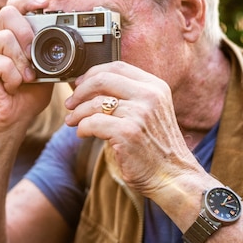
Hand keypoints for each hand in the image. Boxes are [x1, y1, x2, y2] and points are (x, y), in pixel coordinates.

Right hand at [0, 0, 53, 133]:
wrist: (11, 120)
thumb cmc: (26, 96)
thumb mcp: (45, 70)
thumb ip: (49, 53)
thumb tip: (66, 38)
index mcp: (10, 36)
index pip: (14, 6)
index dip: (27, 0)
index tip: (44, 4)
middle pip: (7, 13)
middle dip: (26, 31)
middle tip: (34, 55)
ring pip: (5, 38)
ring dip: (22, 61)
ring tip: (26, 78)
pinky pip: (1, 63)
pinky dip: (13, 77)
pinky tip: (12, 87)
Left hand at [64, 61, 201, 196]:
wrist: (173, 176)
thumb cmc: (156, 146)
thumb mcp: (151, 111)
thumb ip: (129, 95)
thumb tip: (90, 85)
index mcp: (155, 87)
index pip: (117, 66)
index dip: (92, 73)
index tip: (79, 84)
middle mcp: (149, 96)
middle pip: (102, 79)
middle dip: (80, 91)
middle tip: (70, 103)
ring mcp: (139, 114)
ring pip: (94, 103)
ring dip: (77, 113)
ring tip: (72, 121)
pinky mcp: (128, 133)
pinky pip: (93, 123)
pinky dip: (82, 128)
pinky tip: (82, 133)